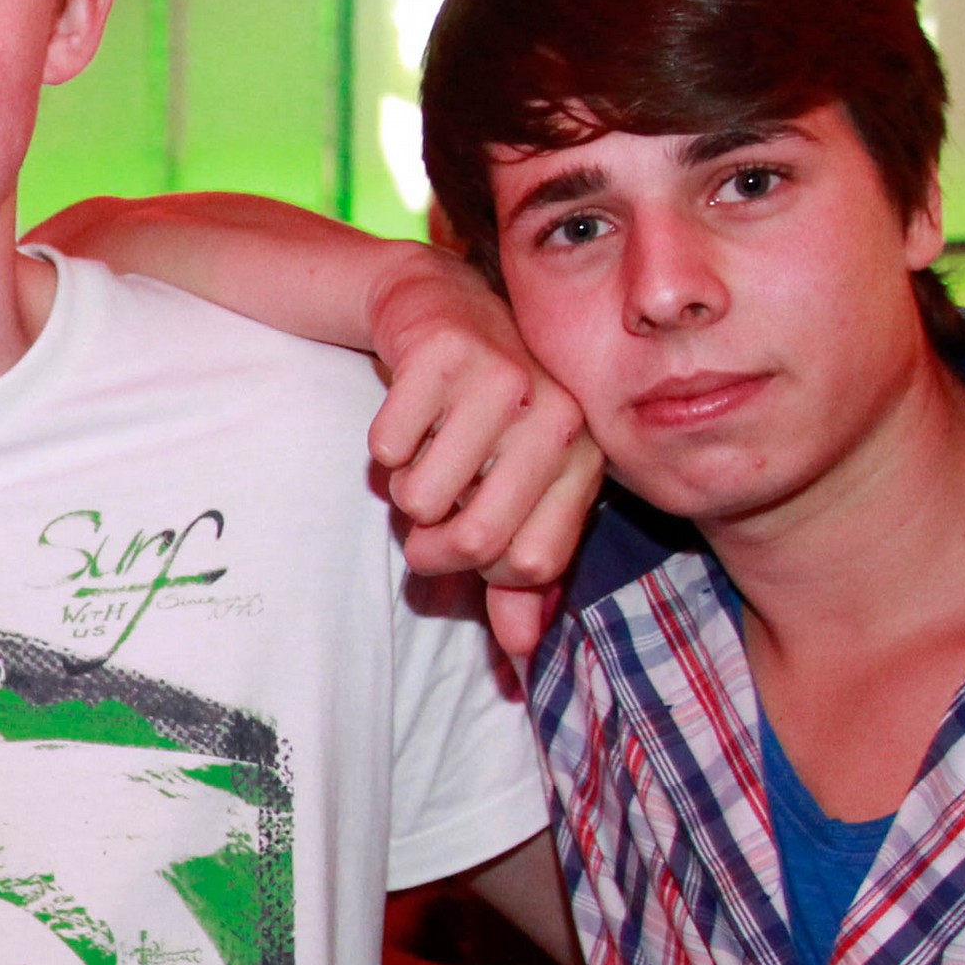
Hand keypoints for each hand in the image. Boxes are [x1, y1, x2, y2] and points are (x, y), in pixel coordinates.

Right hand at [364, 251, 599, 657]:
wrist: (442, 306)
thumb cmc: (478, 415)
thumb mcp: (508, 492)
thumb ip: (518, 576)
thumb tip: (522, 657)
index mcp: (584, 460)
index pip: (531, 565)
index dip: (481, 570)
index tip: (462, 541)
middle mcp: (559, 418)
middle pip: (476, 539)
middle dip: (427, 543)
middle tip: (420, 516)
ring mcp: (505, 380)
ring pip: (423, 497)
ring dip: (401, 487)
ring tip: (422, 450)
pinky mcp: (446, 353)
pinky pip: (386, 447)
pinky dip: (380, 442)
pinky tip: (406, 408)